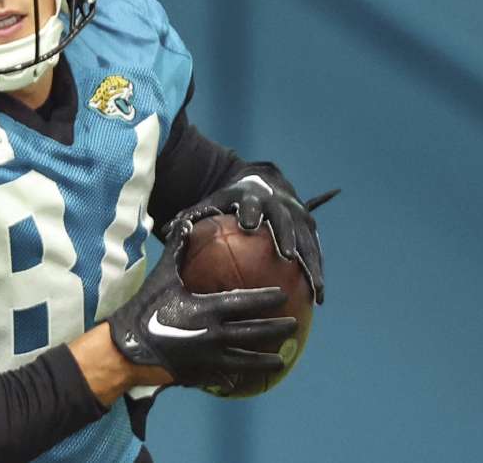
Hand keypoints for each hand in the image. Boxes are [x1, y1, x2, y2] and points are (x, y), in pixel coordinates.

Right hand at [106, 230, 296, 387]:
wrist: (126, 348)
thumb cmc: (144, 307)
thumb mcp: (162, 276)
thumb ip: (178, 250)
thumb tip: (187, 222)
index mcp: (207, 309)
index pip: (246, 302)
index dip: (267, 299)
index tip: (283, 297)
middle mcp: (214, 335)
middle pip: (254, 333)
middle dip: (277, 330)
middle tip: (293, 326)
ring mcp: (208, 358)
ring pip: (245, 360)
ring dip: (266, 359)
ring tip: (281, 358)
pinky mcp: (199, 375)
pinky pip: (224, 376)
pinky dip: (237, 377)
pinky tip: (245, 379)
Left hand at [169, 163, 329, 303]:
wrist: (263, 183)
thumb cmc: (231, 201)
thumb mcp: (213, 202)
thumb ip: (192, 216)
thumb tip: (165, 232)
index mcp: (252, 197)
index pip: (251, 204)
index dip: (251, 212)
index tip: (248, 225)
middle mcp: (280, 204)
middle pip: (285, 220)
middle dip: (287, 235)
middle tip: (287, 256)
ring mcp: (298, 215)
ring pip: (308, 241)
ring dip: (312, 264)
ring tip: (315, 291)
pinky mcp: (310, 228)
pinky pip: (315, 252)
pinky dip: (316, 273)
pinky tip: (318, 300)